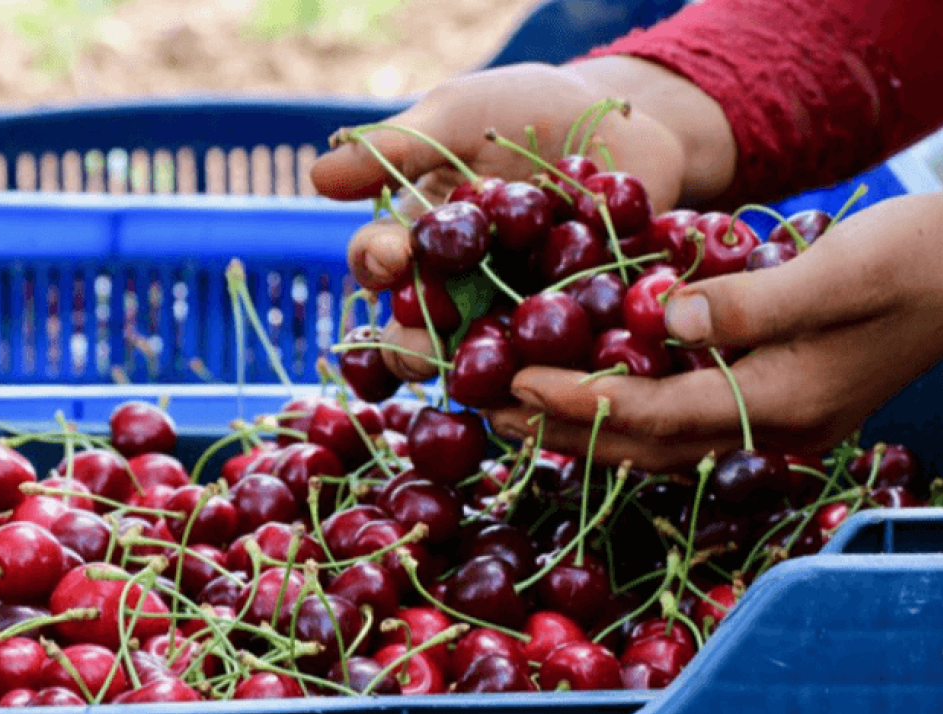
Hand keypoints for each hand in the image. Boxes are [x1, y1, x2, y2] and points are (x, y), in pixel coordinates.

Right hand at [311, 58, 732, 380]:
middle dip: (411, 344)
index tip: (392, 254)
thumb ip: (397, 147)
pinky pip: (561, 357)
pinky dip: (556, 367)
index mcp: (420, 237)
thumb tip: (316, 177)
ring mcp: (514, 311)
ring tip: (479, 374)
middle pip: (418, 330)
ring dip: (474, 370)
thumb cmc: (527, 109)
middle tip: (418, 347)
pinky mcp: (576, 327)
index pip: (379, 261)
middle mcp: (458, 286)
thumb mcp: (460, 116)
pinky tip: (558, 372)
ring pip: (482, 358)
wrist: (625, 120)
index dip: (376, 263)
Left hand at [487, 187, 942, 471]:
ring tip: (521, 407)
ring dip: (589, 425)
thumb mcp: (839, 272)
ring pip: (663, 438)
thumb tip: (666, 318)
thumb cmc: (922, 260)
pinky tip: (596, 387)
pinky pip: (687, 415)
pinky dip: (633, 407)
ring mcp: (777, 418)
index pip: (656, 415)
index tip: (512, 382)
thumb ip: (751, 302)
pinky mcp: (780, 397)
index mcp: (781, 403)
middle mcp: (771, 426)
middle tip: (487, 410)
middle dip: (564, 429)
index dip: (580, 401)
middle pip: (646, 444)